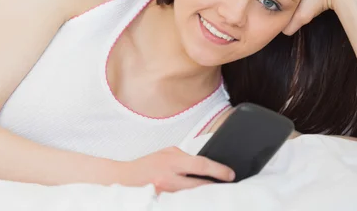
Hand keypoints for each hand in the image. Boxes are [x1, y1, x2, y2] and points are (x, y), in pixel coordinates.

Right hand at [119, 147, 234, 193]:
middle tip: (228, 186)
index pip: (201, 165)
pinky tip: (199, 198)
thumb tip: (203, 165)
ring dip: (205, 195)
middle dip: (216, 186)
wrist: (126, 179)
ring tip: (215, 192)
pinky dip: (194, 199)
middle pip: (201, 185)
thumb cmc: (147, 164)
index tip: (230, 175)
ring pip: (195, 196)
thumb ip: (184, 157)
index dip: (219, 170)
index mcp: (171, 162)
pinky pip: (185, 201)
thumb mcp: (166, 153)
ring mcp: (167, 193)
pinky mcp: (165, 202)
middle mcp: (169, 179)